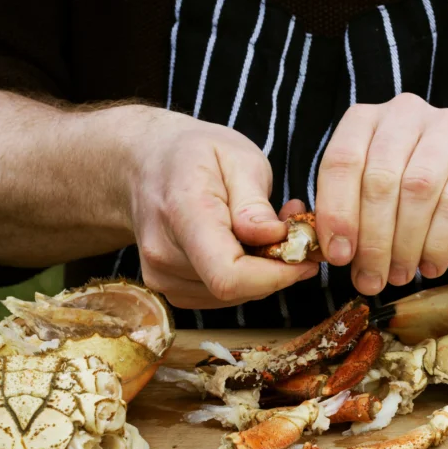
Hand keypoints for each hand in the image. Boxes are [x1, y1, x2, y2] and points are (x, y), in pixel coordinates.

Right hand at [123, 106, 317, 308]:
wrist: (142, 162)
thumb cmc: (193, 153)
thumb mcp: (236, 157)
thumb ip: (254, 203)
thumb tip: (274, 239)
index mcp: (183, 213)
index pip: (228, 275)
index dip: (276, 276)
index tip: (305, 258)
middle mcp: (164, 253)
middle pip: (235, 288)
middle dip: (275, 267)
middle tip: (293, 229)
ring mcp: (161, 275)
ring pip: (233, 296)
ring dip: (261, 271)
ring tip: (266, 228)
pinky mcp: (167, 286)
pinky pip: (219, 296)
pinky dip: (243, 277)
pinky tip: (244, 243)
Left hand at [314, 93, 447, 294]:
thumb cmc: (418, 206)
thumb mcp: (373, 207)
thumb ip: (347, 219)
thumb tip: (331, 253)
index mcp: (367, 119)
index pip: (341, 160)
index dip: (336, 212)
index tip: (338, 256)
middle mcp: (406, 114)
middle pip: (379, 178)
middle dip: (372, 239)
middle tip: (371, 278)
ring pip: (416, 189)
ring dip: (404, 244)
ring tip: (399, 275)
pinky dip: (437, 242)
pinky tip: (431, 265)